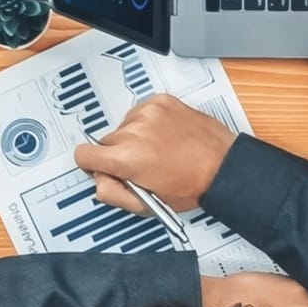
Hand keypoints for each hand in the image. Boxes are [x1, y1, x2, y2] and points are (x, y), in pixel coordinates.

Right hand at [71, 93, 237, 213]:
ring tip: (157, 150)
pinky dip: (147, 123)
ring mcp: (148, 113)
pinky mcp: (161, 102)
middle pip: (105, 141)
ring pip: (123, 126)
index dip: (94, 164)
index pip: (83, 154)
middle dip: (118, 154)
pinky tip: (164, 136)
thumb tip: (99, 181)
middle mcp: (134, 131)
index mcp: (127, 158)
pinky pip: (140, 112)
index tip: (106, 167)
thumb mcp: (148, 204)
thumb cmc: (192, 185)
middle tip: (141, 165)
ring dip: (134, 137)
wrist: (223, 165)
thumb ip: (113, 194)